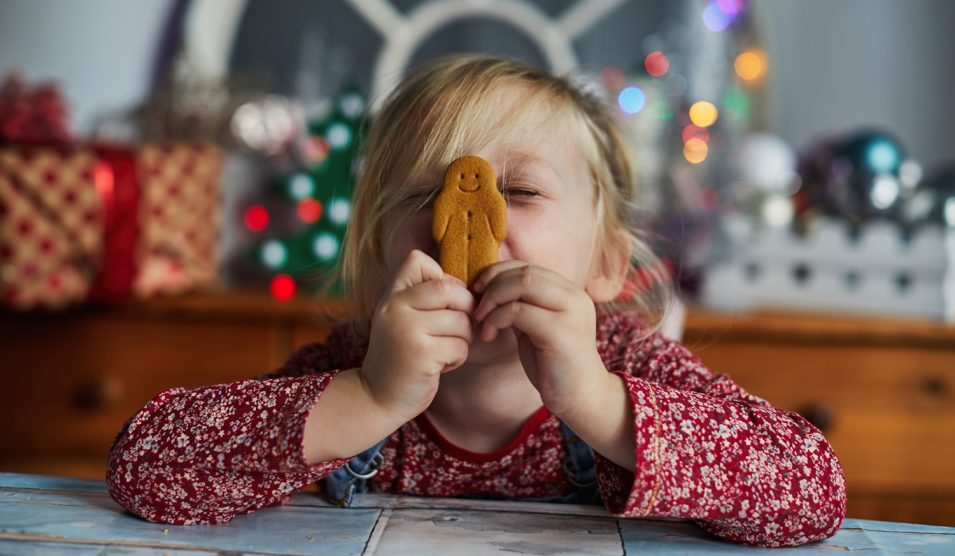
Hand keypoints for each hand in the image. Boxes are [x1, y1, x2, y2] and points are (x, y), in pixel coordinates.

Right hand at [361, 250, 474, 422]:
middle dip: (465, 308)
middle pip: (450, 289)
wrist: (377, 397)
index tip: (444, 301)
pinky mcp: (421, 355)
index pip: (417, 260)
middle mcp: (395, 308)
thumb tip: (468, 286)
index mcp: (391, 296)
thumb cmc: (401, 355)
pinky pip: (460, 346)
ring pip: (461, 320)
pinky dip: (458, 358)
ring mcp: (406, 330)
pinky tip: (441, 365)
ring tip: (446, 349)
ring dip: (464, 338)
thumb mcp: (402, 319)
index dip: (442, 276)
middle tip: (458, 327)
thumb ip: (423, 298)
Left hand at [472, 262, 608, 418]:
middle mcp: (574, 296)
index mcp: (568, 292)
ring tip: (481, 322)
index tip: (477, 293)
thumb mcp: (534, 327)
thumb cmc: (552, 364)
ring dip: (492, 300)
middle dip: (492, 285)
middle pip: (524, 271)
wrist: (579, 398)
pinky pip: (519, 311)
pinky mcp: (562, 332)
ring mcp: (571, 312)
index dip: (496, 273)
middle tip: (476, 309)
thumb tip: (488, 287)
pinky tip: (489, 335)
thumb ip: (521, 305)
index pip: (527, 266)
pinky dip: (496, 319)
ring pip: (523, 284)